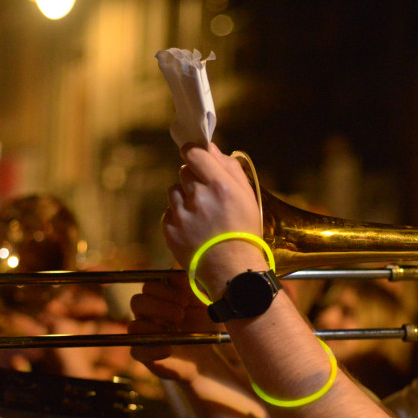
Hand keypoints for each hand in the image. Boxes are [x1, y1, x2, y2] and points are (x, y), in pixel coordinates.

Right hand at [128, 273, 217, 381]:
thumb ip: (192, 287)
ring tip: (175, 332)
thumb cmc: (208, 326)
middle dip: (159, 306)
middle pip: (137, 301)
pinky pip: (136, 351)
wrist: (212, 358)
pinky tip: (169, 349)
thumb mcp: (206, 304)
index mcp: (162, 298)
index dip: (164, 290)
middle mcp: (149, 315)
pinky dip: (153, 350)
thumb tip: (175, 273)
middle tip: (181, 315)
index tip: (185, 300)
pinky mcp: (145, 356)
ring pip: (133, 326)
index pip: (149, 285)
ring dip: (154, 327)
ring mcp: (145, 335)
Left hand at [162, 144, 268, 297]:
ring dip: (184, 198)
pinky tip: (193, 230)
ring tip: (200, 216)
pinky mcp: (170, 230)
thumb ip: (230, 168)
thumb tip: (212, 148)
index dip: (193, 151)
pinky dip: (178, 218)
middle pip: (184, 172)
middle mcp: (197, 196)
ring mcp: (181, 214)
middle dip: (193, 179)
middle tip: (206, 196)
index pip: (194, 153)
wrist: (232, 269)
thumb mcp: (247, 196)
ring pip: (174, 192)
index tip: (194, 155)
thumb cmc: (244, 232)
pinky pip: (169, 213)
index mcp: (219, 185)